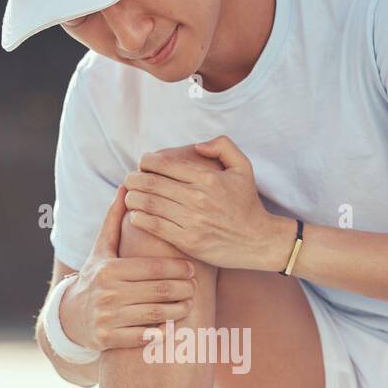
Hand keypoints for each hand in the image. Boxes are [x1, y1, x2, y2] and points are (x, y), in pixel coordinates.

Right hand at [60, 185, 197, 350]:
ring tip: (188, 304)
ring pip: (155, 315)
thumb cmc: (94, 275)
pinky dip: (159, 333)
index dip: (177, 268)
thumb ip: (115, 219)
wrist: (69, 315)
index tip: (191, 269)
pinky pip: (142, 337)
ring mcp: (108, 318)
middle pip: (159, 291)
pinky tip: (170, 327)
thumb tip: (127, 185)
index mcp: (109, 268)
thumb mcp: (101, 248)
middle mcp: (108, 293)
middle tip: (195, 287)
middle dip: (183, 290)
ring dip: (177, 311)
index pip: (153, 267)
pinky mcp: (108, 339)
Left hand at [122, 136, 294, 271]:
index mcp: (207, 178)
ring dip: (132, 198)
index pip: (165, 164)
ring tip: (129, 196)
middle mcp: (198, 198)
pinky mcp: (188, 241)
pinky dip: (139, 218)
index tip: (142, 164)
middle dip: (133, 178)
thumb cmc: (248, 204)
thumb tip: (198, 146)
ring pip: (149, 204)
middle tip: (129, 180)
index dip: (146, 162)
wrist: (258, 240)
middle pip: (151, 183)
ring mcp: (192, 220)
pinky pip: (154, 226)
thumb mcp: (243, 167)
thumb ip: (223, 146)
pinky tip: (135, 215)